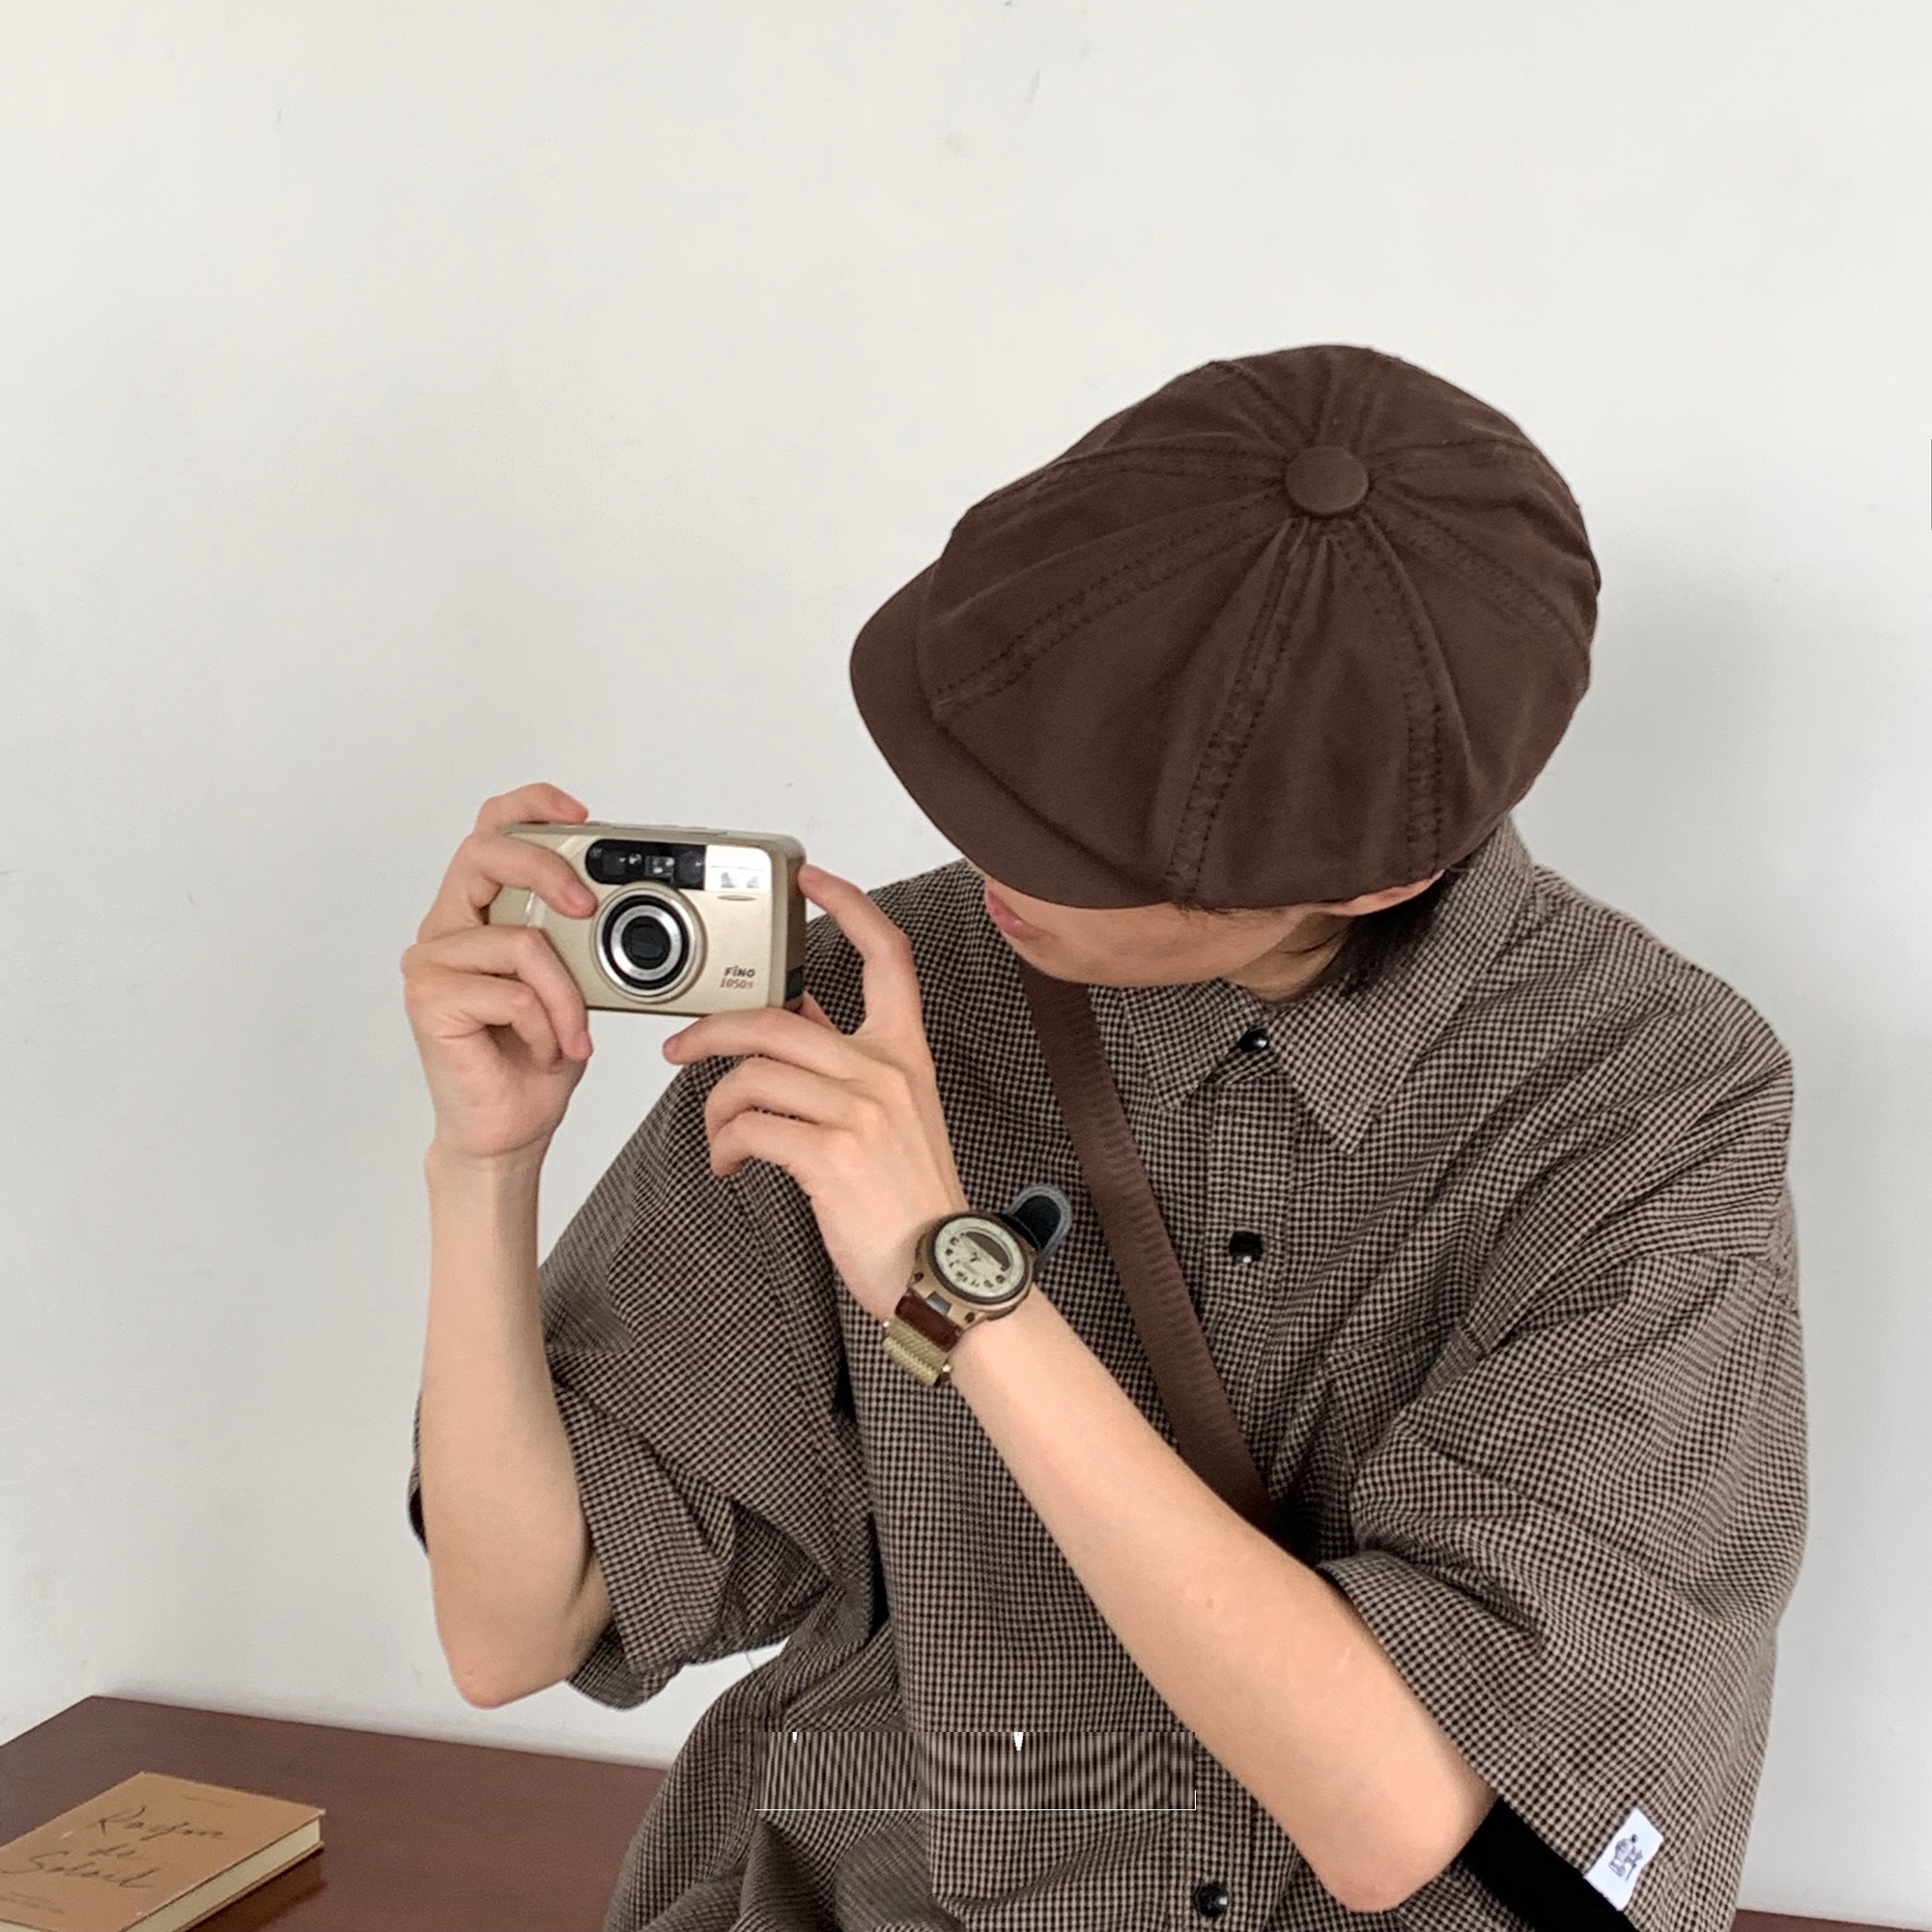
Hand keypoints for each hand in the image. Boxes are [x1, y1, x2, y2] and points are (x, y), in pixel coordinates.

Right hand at [400, 781, 598, 1163]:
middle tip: (587, 905)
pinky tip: (545, 1050)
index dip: (530, 807)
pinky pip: (512, 991)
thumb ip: (580, 936)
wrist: (509, 1128)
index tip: (579, 813)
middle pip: (485, 853)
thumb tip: (621, 902)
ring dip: (566, 995)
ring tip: (571, 1033)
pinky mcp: (429, 999)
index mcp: (479, 911)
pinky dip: (547, 1025)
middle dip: (547, 867)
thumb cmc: (536, 1056)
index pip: (491, 831)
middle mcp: (448, 927)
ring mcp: (432, 961)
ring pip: (521, 941)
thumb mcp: (576, 983)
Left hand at [662, 863, 968, 1321]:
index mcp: (905, 1053)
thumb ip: (851, 1067)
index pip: (887, 956)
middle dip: (713, 1029)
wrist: (940, 1271)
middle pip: (779, 1017)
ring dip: (717, 1105)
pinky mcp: (830, 1156)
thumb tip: (797, 1025)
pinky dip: (724, 1143)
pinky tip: (730, 1163)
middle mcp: (885, 1072)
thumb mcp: (897, 1116)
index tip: (811, 883)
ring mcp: (859, 1112)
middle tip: (681, 1048)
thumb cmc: (913, 1201)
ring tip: (718, 1135)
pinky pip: (750, 1126)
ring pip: (753, 1073)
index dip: (849, 907)